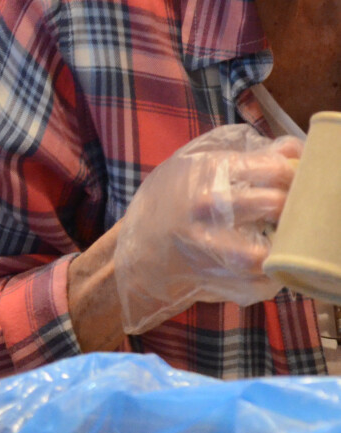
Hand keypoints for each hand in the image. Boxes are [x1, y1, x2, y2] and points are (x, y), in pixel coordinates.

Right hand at [114, 124, 301, 334]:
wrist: (137, 247)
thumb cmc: (172, 199)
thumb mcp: (199, 163)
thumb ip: (248, 153)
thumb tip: (295, 149)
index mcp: (208, 172)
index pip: (275, 168)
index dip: (294, 174)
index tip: (292, 181)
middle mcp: (206, 207)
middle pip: (276, 204)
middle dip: (291, 207)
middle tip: (288, 210)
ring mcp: (206, 245)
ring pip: (267, 251)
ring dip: (278, 246)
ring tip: (275, 239)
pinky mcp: (210, 277)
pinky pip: (258, 283)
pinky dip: (268, 277)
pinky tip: (263, 264)